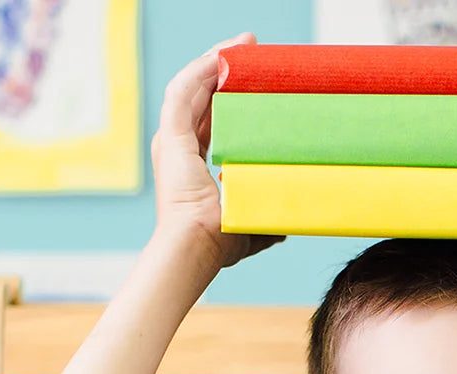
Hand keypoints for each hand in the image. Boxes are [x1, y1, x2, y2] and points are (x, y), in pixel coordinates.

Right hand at [150, 33, 285, 270]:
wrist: (198, 246)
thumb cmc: (219, 243)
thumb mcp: (248, 222)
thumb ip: (265, 219)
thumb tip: (286, 225)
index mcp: (192, 167)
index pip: (211, 122)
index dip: (229, 98)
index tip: (253, 81)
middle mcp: (178, 150)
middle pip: (201, 98)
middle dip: (223, 71)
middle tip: (250, 51)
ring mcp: (171, 142)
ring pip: (191, 88)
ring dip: (213, 61)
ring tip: (240, 45)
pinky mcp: (170, 136)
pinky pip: (184, 91)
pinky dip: (201, 70)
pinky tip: (221, 56)